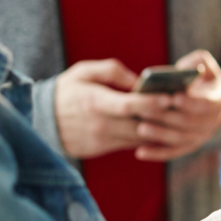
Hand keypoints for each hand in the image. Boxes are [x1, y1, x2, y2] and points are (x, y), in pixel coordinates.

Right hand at [55, 59, 171, 158]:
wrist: (40, 120)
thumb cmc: (66, 91)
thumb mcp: (84, 72)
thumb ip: (112, 71)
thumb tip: (138, 81)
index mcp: (95, 102)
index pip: (128, 106)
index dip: (150, 103)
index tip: (168, 97)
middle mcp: (100, 124)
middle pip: (138, 125)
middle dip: (161, 117)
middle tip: (181, 107)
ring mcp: (101, 139)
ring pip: (138, 138)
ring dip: (156, 129)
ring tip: (174, 116)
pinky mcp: (101, 148)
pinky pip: (129, 144)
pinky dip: (144, 136)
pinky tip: (157, 126)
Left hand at [133, 50, 220, 160]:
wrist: (211, 99)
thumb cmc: (203, 78)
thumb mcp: (206, 65)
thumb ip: (198, 61)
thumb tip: (182, 68)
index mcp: (218, 100)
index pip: (207, 104)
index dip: (191, 102)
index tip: (174, 97)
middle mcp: (213, 121)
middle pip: (189, 123)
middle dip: (167, 117)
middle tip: (145, 111)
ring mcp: (201, 136)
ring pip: (180, 139)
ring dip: (160, 135)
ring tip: (140, 128)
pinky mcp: (189, 146)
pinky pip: (173, 152)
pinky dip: (157, 153)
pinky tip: (140, 152)